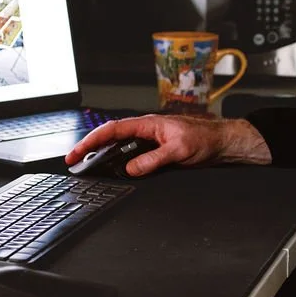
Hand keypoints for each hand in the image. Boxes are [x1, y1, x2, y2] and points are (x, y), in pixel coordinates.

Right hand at [63, 114, 270, 176]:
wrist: (222, 142)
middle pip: (111, 138)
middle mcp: (146, 131)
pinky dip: (119, 163)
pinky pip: (132, 157)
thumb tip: (130, 169)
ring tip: (86, 168)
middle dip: (90, 148)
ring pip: (120, 148)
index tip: (75, 153)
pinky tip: (113, 172)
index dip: (91, 141)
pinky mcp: (155, 152)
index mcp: (148, 124)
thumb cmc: (204, 138)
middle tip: (73, 162)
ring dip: (103, 156)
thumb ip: (153, 160)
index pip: (112, 130)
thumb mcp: (178, 151)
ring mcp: (149, 142)